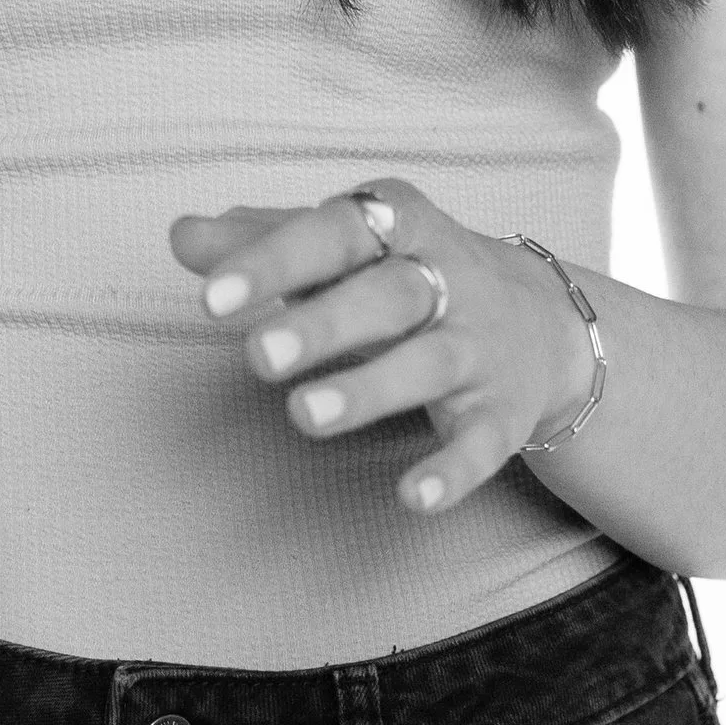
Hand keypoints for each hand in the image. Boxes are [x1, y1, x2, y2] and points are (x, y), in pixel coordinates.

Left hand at [166, 178, 596, 515]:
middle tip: (256, 356)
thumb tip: (182, 234)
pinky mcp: (502, 415)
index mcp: (399, 227)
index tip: (210, 297)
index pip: (335, 232)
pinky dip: (451, 471)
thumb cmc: (406, 277)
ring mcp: (478, 348)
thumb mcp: (342, 251)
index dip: (274, 260)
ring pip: (429, 364)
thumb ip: (262, 243)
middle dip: (325, 324)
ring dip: (370, 390)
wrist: (543, 322)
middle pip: (388, 295)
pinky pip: (481, 443)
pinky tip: (412, 497)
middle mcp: (447, 280)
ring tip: (303, 416)